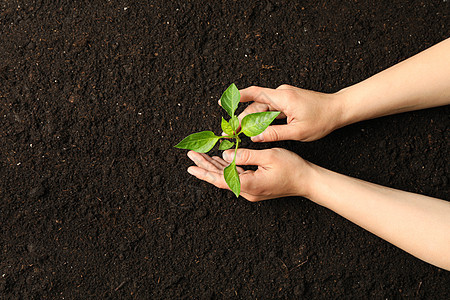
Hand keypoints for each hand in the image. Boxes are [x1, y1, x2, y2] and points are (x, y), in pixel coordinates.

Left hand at [186, 148, 311, 200]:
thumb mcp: (268, 156)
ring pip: (228, 178)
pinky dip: (227, 169)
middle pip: (221, 179)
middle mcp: (248, 191)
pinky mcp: (256, 188)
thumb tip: (225, 156)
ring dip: (214, 167)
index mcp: (249, 185)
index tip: (191, 166)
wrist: (307, 181)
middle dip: (205, 167)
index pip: (220, 179)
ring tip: (201, 157)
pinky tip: (220, 161)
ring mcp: (251, 191)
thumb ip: (245, 156)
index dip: (204, 172)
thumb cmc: (292, 168)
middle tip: (192, 156)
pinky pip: (237, 178)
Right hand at [232, 85, 341, 141]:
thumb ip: (275, 133)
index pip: (255, 93)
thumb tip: (255, 137)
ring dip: (251, 119)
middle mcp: (282, 94)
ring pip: (262, 108)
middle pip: (256, 104)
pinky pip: (270, 109)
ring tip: (239, 132)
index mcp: (283, 98)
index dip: (237, 97)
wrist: (339, 109)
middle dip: (241, 117)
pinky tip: (255, 128)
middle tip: (230, 130)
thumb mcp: (298, 132)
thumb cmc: (322, 120)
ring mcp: (285, 97)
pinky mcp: (288, 101)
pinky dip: (261, 118)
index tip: (222, 102)